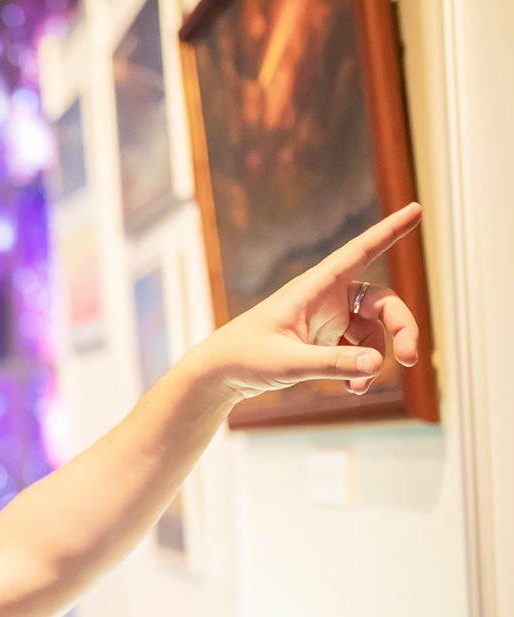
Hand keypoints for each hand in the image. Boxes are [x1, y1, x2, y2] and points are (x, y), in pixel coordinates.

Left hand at [195, 203, 422, 399]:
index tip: (416, 208)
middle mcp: (325, 298)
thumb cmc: (245, 358)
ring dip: (376, 358)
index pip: (358, 252)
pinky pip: (358, 351)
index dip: (389, 231)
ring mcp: (328, 320)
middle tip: (410, 358)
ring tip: (359, 388)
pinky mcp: (324, 341)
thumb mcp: (288, 363)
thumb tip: (378, 363)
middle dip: (401, 328)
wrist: (219, 373)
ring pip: (373, 332)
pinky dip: (360, 369)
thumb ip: (332, 364)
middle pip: (382, 303)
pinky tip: (353, 389)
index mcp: (313, 287)